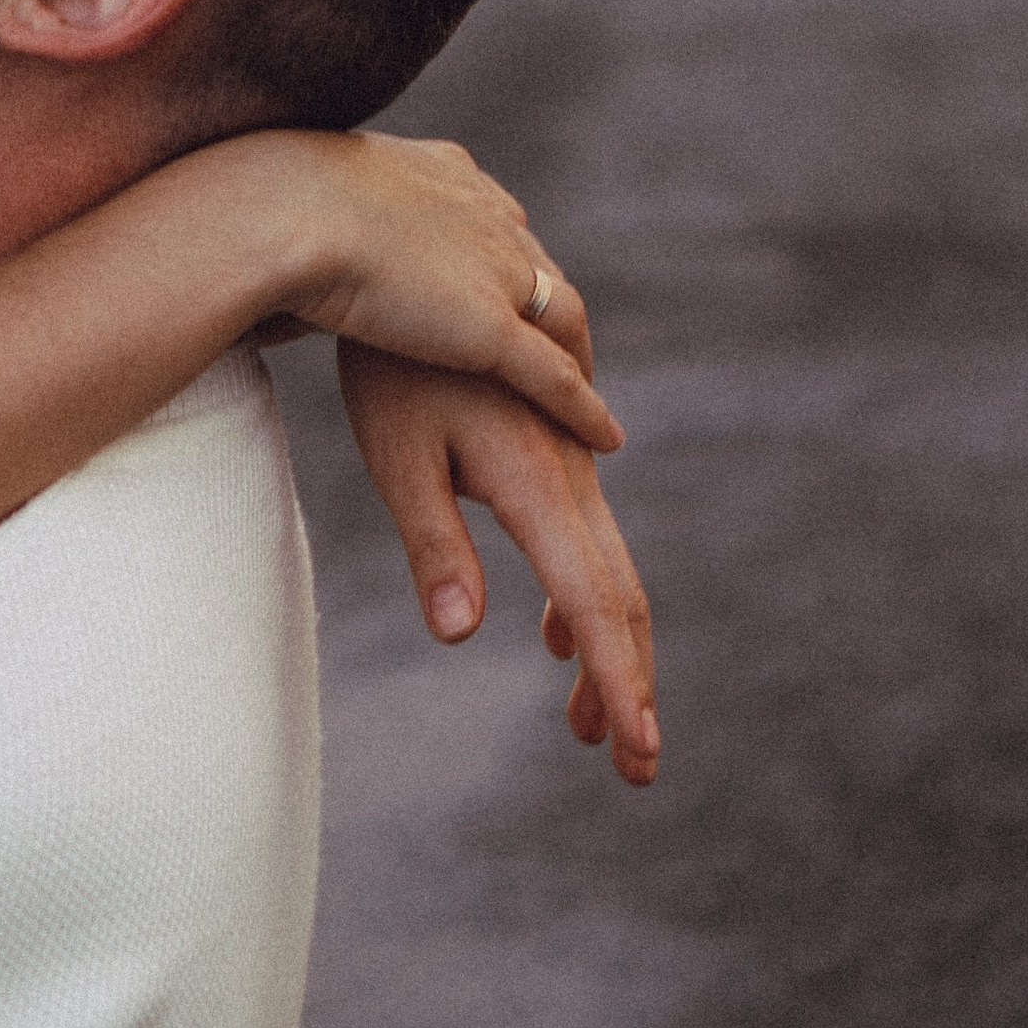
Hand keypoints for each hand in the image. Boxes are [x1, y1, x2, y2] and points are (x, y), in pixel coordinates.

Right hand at [269, 131, 617, 454]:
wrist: (289, 212)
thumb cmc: (275, 208)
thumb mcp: (314, 201)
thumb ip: (329, 220)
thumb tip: (304, 240)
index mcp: (447, 176)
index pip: (499, 224)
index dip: (508, 265)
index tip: (508, 294)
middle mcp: (486, 215)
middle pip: (540, 270)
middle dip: (548, 311)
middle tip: (557, 356)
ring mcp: (495, 271)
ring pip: (560, 322)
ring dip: (576, 363)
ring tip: (584, 405)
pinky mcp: (493, 328)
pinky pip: (554, 377)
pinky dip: (583, 408)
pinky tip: (604, 438)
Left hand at [338, 343, 658, 785]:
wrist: (401, 261)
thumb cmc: (389, 366)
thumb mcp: (399, 457)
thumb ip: (434, 546)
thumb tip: (460, 635)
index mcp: (538, 483)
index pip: (592, 603)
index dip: (619, 681)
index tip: (637, 752)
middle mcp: (570, 471)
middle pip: (616, 593)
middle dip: (626, 682)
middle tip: (631, 767)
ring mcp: (567, 454)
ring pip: (604, 565)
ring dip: (603, 647)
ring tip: (590, 727)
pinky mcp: (551, 441)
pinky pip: (584, 532)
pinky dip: (582, 596)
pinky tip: (551, 637)